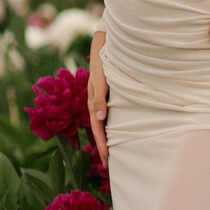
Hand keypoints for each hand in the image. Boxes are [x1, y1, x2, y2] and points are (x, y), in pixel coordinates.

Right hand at [86, 33, 109, 163]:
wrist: (106, 44)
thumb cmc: (104, 59)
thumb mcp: (101, 77)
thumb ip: (99, 96)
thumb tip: (99, 118)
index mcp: (92, 101)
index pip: (98, 128)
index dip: (102, 143)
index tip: (107, 159)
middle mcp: (96, 103)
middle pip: (100, 130)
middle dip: (104, 148)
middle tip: (109, 166)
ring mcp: (102, 101)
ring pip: (104, 125)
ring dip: (107, 140)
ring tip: (112, 156)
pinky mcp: (109, 96)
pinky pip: (110, 116)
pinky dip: (112, 129)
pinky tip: (117, 135)